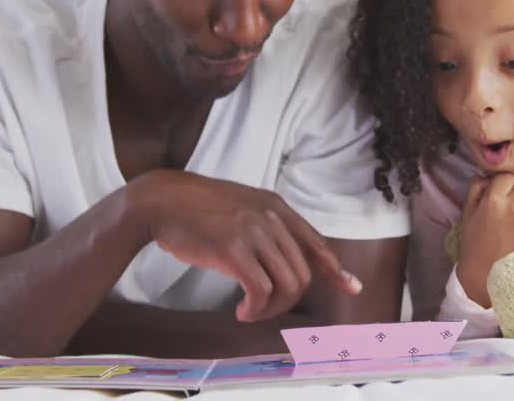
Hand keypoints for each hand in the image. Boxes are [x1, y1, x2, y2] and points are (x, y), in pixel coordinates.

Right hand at [126, 170, 361, 322]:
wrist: (161, 200)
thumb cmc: (197, 210)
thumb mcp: (242, 208)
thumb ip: (267, 226)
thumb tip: (286, 259)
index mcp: (276, 206)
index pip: (316, 242)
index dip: (336, 269)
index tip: (352, 287)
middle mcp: (271, 217)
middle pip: (303, 274)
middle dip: (287, 301)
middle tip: (262, 308)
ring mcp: (253, 231)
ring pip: (287, 285)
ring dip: (271, 308)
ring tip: (251, 310)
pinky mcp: (233, 249)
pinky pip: (261, 291)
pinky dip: (255, 309)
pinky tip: (242, 311)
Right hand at [454, 174, 513, 307]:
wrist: (489, 276)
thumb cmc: (476, 245)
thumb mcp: (467, 215)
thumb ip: (476, 190)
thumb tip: (488, 178)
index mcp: (493, 201)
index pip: (507, 177)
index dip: (503, 184)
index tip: (501, 192)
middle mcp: (513, 207)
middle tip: (510, 205)